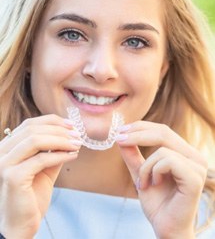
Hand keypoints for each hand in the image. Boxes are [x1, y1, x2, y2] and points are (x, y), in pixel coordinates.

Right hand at [0, 115, 81, 238]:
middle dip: (59, 130)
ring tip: (77, 144)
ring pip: (35, 140)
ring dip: (61, 140)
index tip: (71, 125)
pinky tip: (72, 155)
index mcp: (8, 147)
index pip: (29, 124)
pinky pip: (41, 159)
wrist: (21, 224)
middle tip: (77, 135)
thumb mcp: (45, 168)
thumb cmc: (31, 196)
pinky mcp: (13, 176)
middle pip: (32, 129)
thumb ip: (53, 151)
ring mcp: (5, 163)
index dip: (52, 121)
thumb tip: (70, 135)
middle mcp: (2, 152)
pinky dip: (60, 155)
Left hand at [116, 121, 207, 238]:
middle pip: (163, 132)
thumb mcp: (140, 173)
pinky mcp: (195, 178)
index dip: (141, 127)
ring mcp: (197, 167)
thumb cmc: (157, 203)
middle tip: (119, 139)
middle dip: (137, 134)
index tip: (120, 130)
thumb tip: (121, 136)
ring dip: (145, 166)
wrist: (166, 228)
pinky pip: (168, 161)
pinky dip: (154, 171)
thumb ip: (133, 155)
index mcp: (185, 153)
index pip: (163, 130)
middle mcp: (194, 157)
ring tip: (143, 183)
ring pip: (162, 149)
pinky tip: (154, 184)